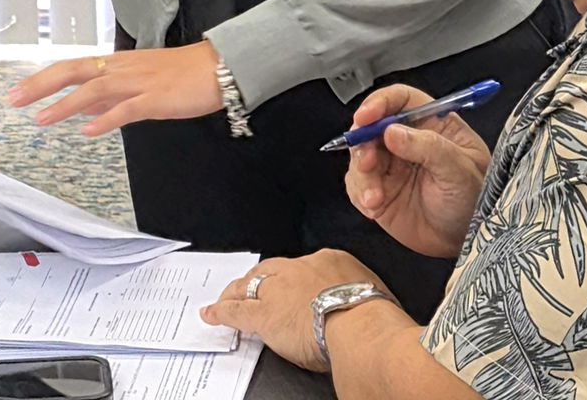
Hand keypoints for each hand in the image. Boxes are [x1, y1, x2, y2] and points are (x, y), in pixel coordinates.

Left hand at [5, 41, 222, 136]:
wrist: (217, 67)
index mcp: (117, 64)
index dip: (43, 78)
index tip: (19, 90)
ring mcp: (138, 82)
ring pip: (94, 89)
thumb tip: (84, 109)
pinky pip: (126, 109)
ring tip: (42, 119)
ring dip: (65, 104)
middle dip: (41, 85)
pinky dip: (105, 119)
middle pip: (73, 71)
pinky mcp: (155, 98)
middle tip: (14, 99)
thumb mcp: (140, 81)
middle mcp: (122, 69)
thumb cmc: (182, 73)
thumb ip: (111, 96)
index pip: (72, 67)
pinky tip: (88, 131)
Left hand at [201, 250, 398, 370]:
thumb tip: (367, 310)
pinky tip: (211, 314)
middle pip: (271, 271)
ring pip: (250, 287)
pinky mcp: (264, 314)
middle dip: (258, 280)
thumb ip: (360, 297)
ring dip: (237, 294)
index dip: (292, 280)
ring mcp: (279, 289)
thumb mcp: (373, 295)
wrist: (359, 324)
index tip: (292, 289)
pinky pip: (237, 311)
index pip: (303, 268)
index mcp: (330, 262)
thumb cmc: (374, 315)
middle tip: (249, 289)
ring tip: (226, 300)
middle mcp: (300, 269)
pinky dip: (222, 312)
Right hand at [342, 83, 490, 258]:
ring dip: (361, 173)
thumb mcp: (461, 171)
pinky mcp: (379, 188)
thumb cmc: (475, 201)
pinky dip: (360, 193)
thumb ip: (429, 148)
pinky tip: (374, 207)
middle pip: (371, 125)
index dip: (380, 103)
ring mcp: (390, 165)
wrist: (467, 243)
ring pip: (360, 154)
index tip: (366, 117)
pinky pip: (356, 183)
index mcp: (430, 124)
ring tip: (375, 197)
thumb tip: (391, 132)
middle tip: (367, 162)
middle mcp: (406, 140)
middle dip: (362, 141)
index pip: (400, 100)